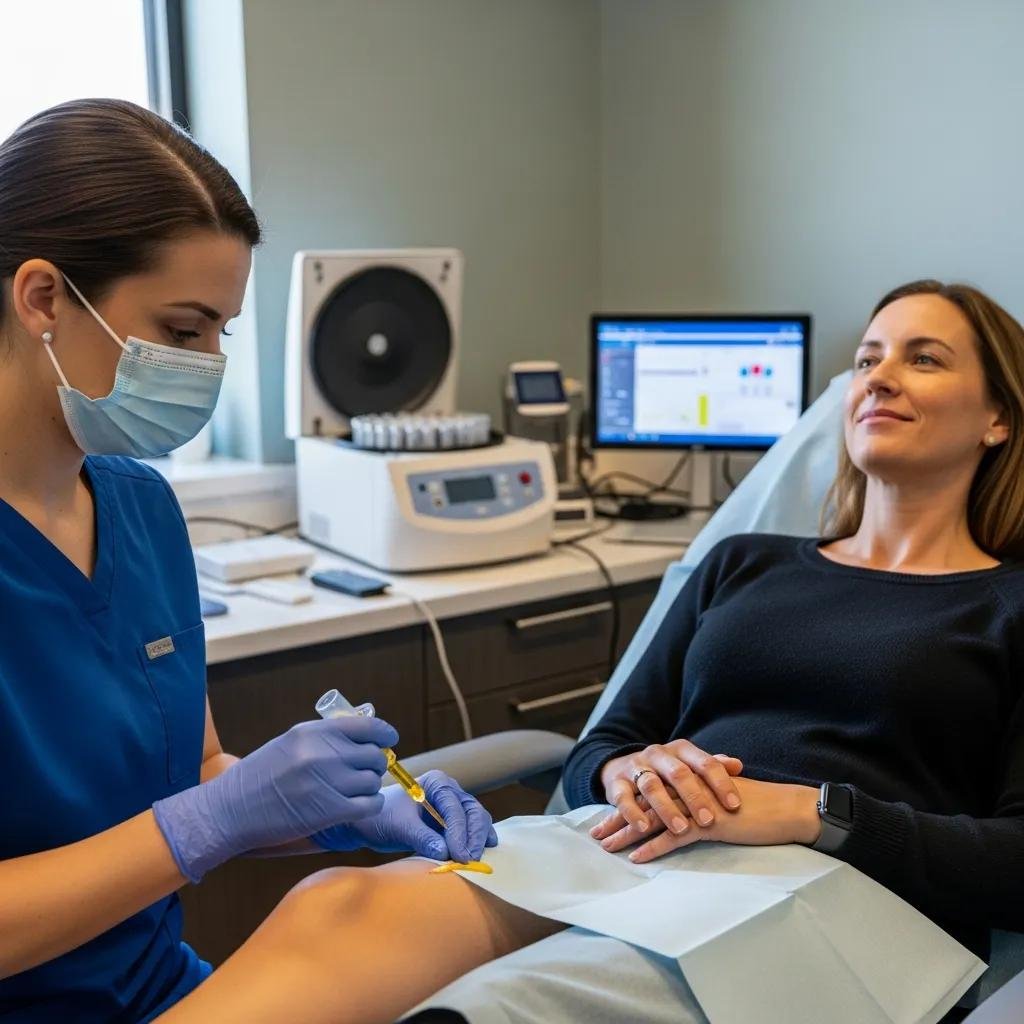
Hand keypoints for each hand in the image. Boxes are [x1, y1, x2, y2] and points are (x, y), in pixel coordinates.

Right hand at [152, 715, 397, 881]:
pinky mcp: (330, 811)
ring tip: (352, 791)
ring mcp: (328, 782)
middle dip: (373, 764)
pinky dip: (369, 805)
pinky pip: (369, 804)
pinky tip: (357, 806)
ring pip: (373, 781)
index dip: (384, 734)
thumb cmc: (259, 777)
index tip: (389, 739)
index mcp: (314, 732)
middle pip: (374, 756)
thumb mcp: (290, 743)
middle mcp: (324, 753)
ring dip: (368, 787)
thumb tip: (364, 733)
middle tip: (362, 772)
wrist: (231, 810)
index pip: (367, 726)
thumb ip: (326, 737)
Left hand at [312, 770, 498, 862]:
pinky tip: (483, 852)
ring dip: (477, 840)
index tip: (459, 855)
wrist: (371, 823)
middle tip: (469, 860)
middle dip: (473, 836)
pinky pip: (472, 829)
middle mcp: (450, 790)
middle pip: (472, 811)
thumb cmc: (382, 818)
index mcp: (437, 782)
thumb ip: (422, 838)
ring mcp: (453, 805)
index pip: (455, 807)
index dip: (459, 832)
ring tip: (473, 861)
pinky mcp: (454, 822)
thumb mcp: (399, 828)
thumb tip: (445, 853)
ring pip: (476, 820)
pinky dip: (478, 840)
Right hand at [595, 740, 744, 840]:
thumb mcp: (689, 765)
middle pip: (678, 773)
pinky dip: (633, 812)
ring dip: (666, 808)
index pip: (705, 762)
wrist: (623, 766)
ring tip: (680, 828)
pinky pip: (623, 797)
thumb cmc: (666, 772)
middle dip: (695, 797)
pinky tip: (644, 827)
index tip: (735, 805)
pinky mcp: (616, 783)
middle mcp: (658, 755)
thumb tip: (738, 765)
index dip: (721, 783)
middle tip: (708, 820)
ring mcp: (636, 767)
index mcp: (681, 749)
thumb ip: (712, 766)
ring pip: (651, 785)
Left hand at [595, 777, 820, 862]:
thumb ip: (700, 799)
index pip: (651, 791)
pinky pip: (675, 836)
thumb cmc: (757, 807)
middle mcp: (688, 788)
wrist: (785, 808)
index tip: (608, 818)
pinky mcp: (708, 821)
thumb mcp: (721, 798)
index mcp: (690, 780)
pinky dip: (654, 846)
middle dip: (618, 819)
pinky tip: (637, 858)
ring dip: (628, 833)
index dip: (628, 805)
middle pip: (644, 802)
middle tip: (596, 835)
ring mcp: (696, 803)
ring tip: (607, 847)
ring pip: (653, 818)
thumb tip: (684, 811)